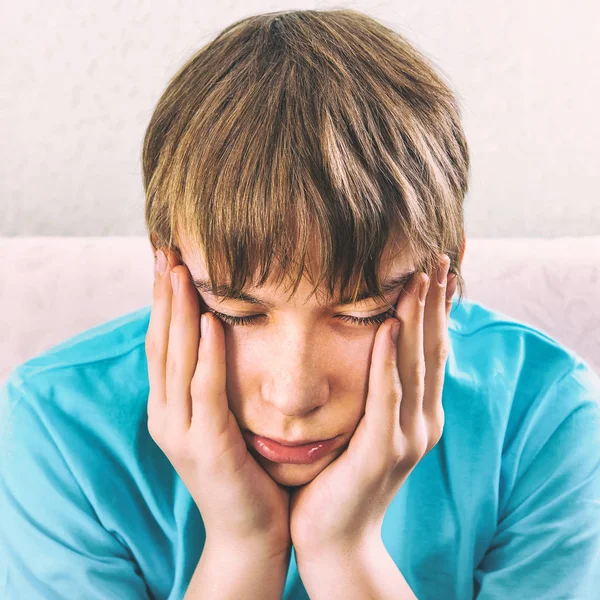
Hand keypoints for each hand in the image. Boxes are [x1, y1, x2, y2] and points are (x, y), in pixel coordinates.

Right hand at [145, 248, 290, 553]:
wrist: (250, 531)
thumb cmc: (244, 468)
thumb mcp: (222, 419)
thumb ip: (214, 382)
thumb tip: (222, 333)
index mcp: (170, 408)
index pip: (162, 344)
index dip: (161, 302)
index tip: (166, 261)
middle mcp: (167, 416)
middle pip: (161, 345)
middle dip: (162, 296)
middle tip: (165, 251)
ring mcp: (183, 433)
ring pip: (177, 362)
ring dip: (177, 314)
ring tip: (180, 271)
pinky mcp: (209, 447)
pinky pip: (206, 392)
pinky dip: (207, 356)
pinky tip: (210, 321)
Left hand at [289, 254, 456, 557]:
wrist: (334, 537)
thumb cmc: (342, 475)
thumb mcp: (367, 425)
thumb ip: (378, 390)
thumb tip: (371, 342)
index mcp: (419, 415)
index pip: (430, 352)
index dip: (436, 311)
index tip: (434, 270)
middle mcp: (422, 423)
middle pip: (430, 352)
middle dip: (434, 304)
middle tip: (438, 259)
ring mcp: (406, 439)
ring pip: (414, 368)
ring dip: (417, 321)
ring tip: (417, 280)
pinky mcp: (381, 453)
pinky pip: (386, 399)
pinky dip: (388, 363)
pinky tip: (387, 328)